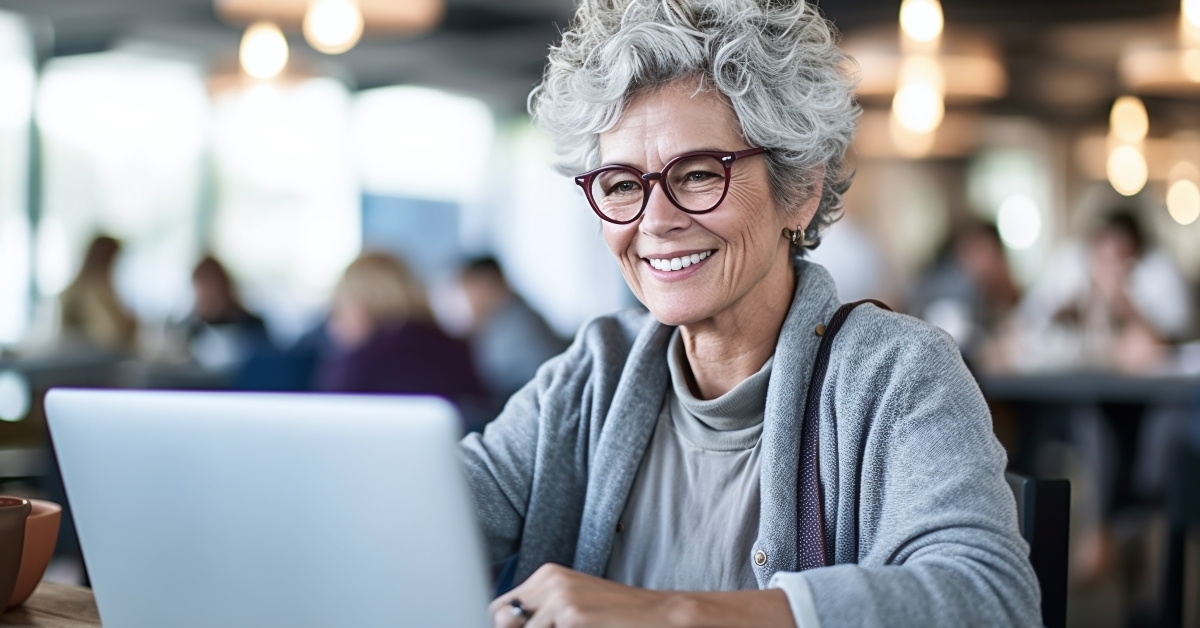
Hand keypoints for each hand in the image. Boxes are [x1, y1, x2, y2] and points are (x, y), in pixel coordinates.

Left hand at [489, 563, 680, 627]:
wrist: (657, 614)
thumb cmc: (616, 615)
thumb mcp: (573, 605)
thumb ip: (542, 613)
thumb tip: (506, 625)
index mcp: (547, 575)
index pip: (498, 607)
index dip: (505, 627)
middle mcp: (549, 581)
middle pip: (500, 619)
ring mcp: (560, 597)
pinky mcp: (572, 616)